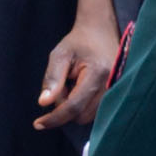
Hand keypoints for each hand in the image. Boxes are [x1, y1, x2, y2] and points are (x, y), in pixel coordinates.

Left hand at [34, 12, 120, 129]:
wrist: (100, 32)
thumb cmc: (78, 42)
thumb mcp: (59, 55)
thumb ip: (52, 78)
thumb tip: (44, 103)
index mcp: (98, 74)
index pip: (73, 107)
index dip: (55, 118)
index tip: (38, 124)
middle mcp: (111, 86)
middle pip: (80, 115)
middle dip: (64, 106)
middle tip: (62, 84)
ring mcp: (117, 92)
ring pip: (88, 116)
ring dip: (74, 106)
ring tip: (73, 83)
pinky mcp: (116, 95)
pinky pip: (96, 111)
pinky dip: (83, 105)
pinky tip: (81, 88)